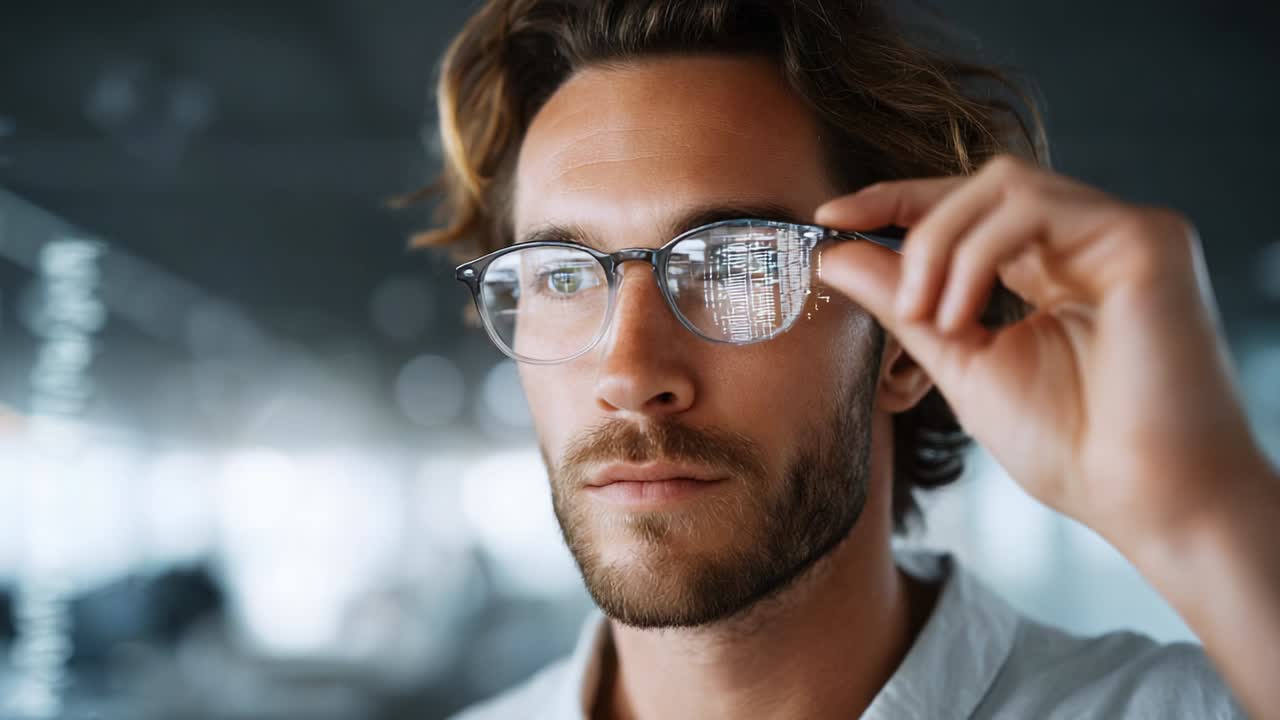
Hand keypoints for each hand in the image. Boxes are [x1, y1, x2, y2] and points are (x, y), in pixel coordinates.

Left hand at [814, 155, 1271, 549]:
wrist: (1141, 499)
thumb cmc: (1068, 446)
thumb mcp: (959, 361)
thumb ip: (901, 304)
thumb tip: (833, 254)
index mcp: (1053, 269)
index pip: (968, 209)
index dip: (896, 201)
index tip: (830, 216)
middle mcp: (1090, 241)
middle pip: (982, 183)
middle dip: (917, 225)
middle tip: (899, 300)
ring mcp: (1122, 233)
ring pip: (1004, 184)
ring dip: (942, 245)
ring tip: (931, 317)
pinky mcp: (1146, 238)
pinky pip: (1035, 207)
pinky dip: (977, 253)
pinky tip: (962, 312)